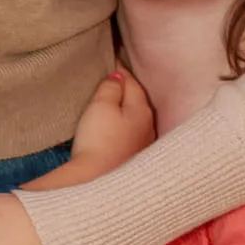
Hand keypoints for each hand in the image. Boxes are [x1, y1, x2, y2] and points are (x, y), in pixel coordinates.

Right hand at [36, 67, 156, 187]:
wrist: (96, 182)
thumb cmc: (99, 140)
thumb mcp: (101, 106)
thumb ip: (110, 87)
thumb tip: (117, 77)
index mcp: (142, 109)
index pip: (132, 82)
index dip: (120, 70)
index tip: (110, 61)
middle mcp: (148, 126)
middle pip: (137, 100)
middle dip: (126, 90)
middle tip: (110, 81)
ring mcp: (142, 145)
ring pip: (135, 119)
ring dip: (125, 111)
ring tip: (110, 105)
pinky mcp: (133, 161)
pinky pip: (130, 136)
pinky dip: (123, 128)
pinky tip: (114, 131)